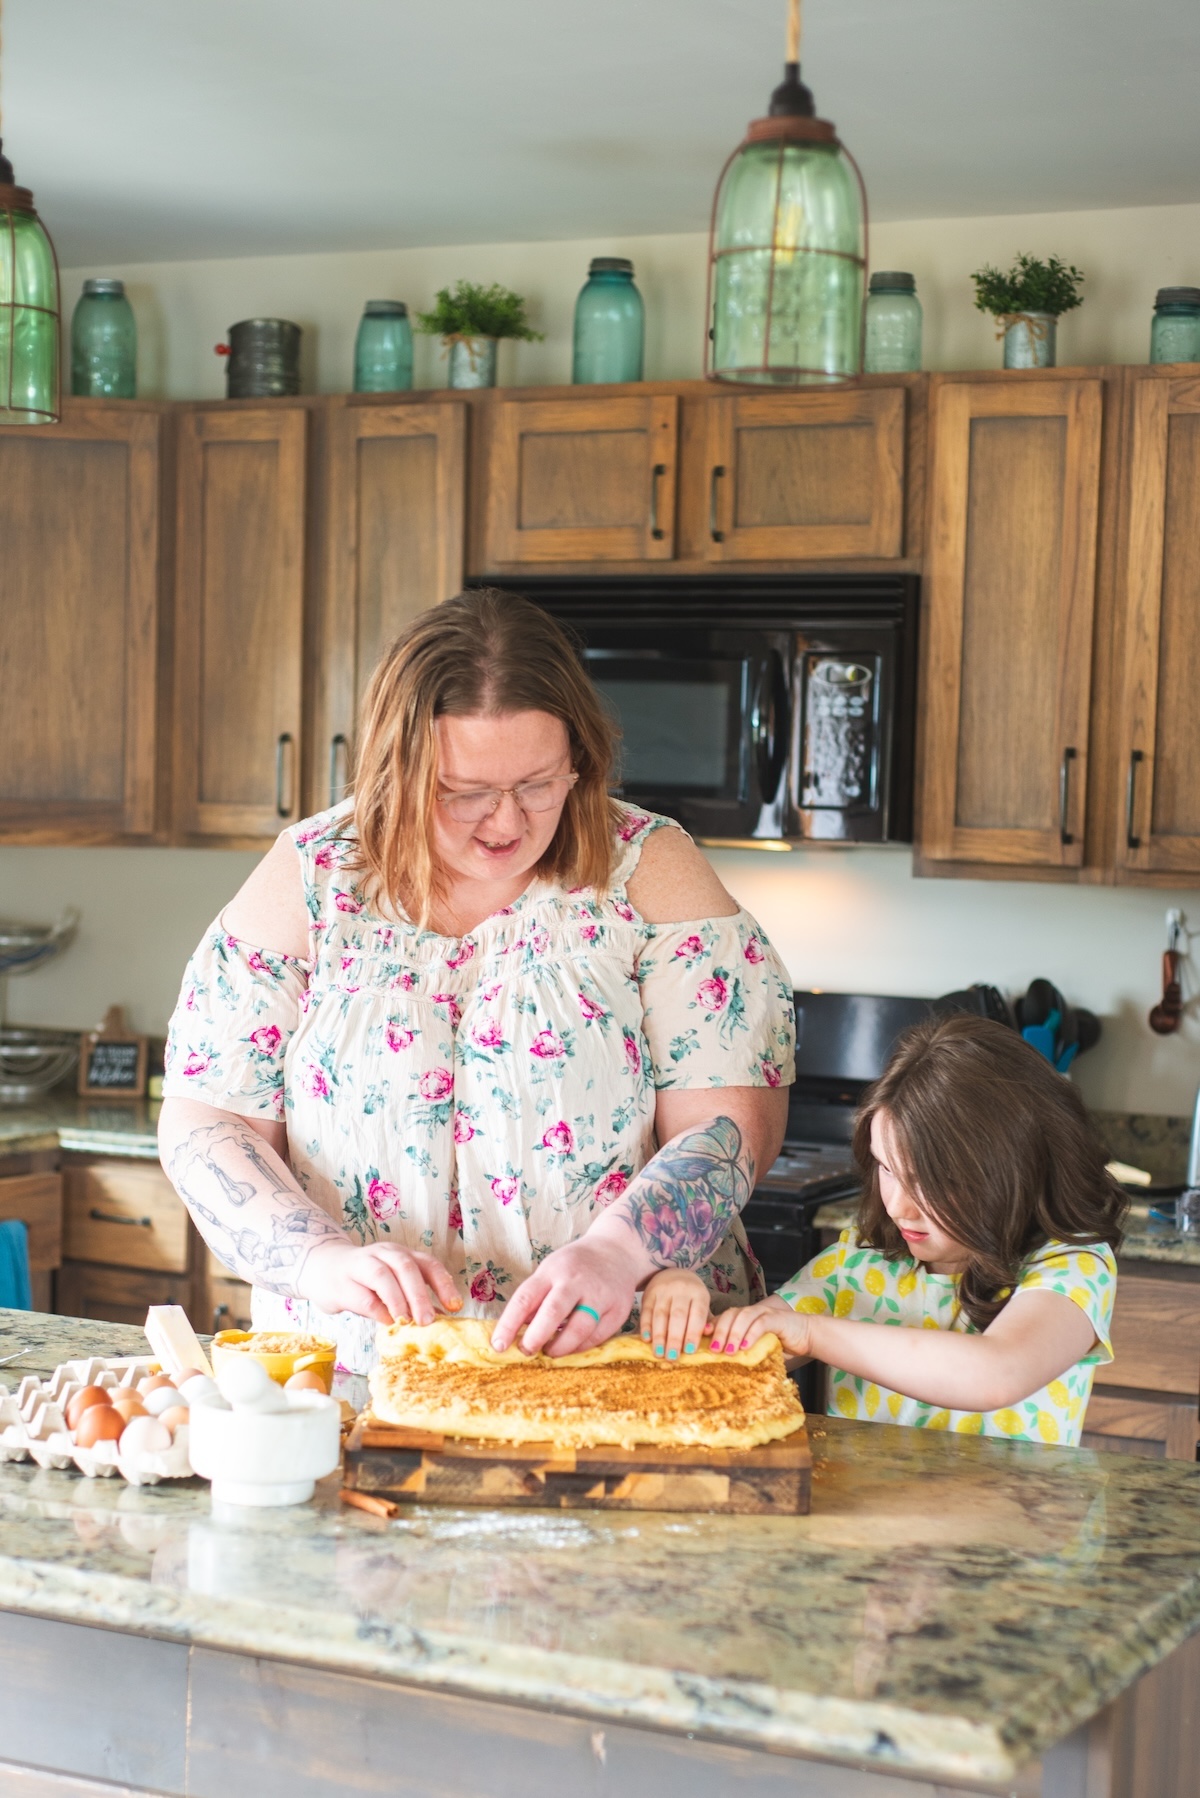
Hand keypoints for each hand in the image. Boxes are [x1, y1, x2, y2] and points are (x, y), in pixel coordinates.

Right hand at [298, 1238, 461, 1325]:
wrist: (321, 1267)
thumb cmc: (364, 1280)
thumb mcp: (392, 1282)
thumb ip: (412, 1298)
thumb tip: (440, 1321)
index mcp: (401, 1254)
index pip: (427, 1264)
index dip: (443, 1284)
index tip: (455, 1306)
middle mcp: (383, 1254)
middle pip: (405, 1267)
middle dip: (420, 1295)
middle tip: (428, 1321)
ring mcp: (360, 1265)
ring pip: (382, 1276)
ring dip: (398, 1300)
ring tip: (407, 1322)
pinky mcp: (342, 1284)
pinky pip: (362, 1296)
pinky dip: (377, 1311)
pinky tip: (386, 1323)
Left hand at [491, 1235, 640, 1356]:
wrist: (618, 1251)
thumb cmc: (575, 1266)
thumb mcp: (550, 1272)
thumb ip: (534, 1299)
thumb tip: (514, 1332)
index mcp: (552, 1270)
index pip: (525, 1298)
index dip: (509, 1324)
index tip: (498, 1346)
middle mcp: (576, 1280)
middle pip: (553, 1313)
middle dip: (535, 1338)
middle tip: (526, 1351)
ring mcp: (600, 1294)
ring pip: (579, 1330)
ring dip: (560, 1347)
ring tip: (550, 1351)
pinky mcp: (618, 1309)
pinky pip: (597, 1337)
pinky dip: (580, 1347)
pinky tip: (572, 1345)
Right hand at [639, 1270, 710, 1359]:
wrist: (673, 1272)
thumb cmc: (691, 1297)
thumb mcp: (702, 1304)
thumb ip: (706, 1321)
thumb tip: (709, 1334)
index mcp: (699, 1294)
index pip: (697, 1315)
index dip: (693, 1333)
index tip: (689, 1351)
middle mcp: (681, 1290)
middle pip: (678, 1316)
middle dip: (674, 1338)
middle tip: (672, 1357)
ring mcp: (663, 1290)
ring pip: (660, 1314)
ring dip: (659, 1336)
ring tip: (659, 1354)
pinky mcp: (649, 1293)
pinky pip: (646, 1311)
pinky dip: (646, 1326)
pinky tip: (646, 1340)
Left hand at [707, 1295, 810, 1356]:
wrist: (806, 1335)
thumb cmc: (780, 1345)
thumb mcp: (758, 1350)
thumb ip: (743, 1354)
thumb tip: (720, 1371)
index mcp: (742, 1319)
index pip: (722, 1318)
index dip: (710, 1328)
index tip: (699, 1341)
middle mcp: (751, 1313)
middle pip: (729, 1315)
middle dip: (719, 1331)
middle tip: (714, 1350)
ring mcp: (763, 1313)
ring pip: (743, 1317)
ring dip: (733, 1333)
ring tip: (727, 1350)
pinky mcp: (776, 1318)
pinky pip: (760, 1323)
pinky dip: (751, 1334)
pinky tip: (745, 1346)